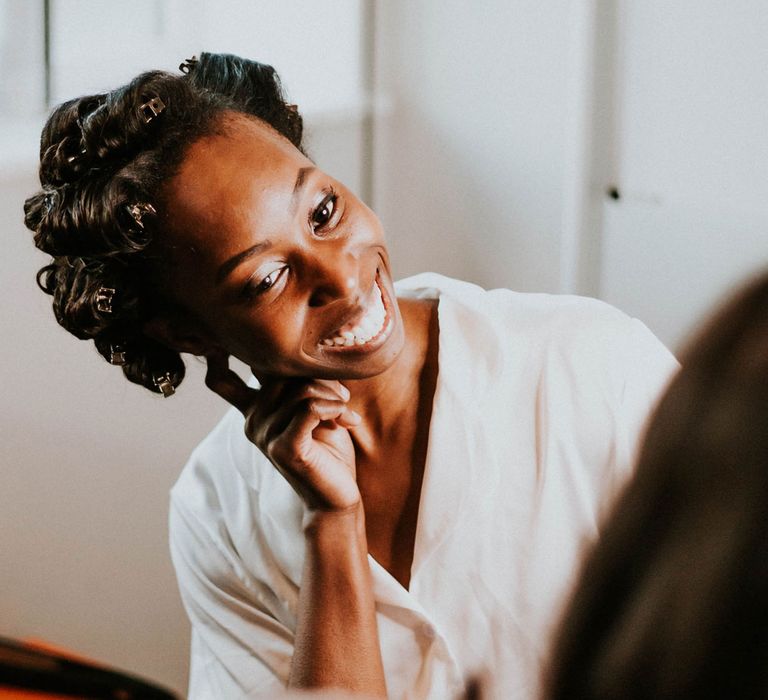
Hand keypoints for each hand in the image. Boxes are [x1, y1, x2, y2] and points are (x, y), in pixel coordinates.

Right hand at [204, 352, 361, 511]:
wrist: (335, 496)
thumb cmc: (328, 449)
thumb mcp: (311, 407)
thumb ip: (299, 383)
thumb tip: (302, 349)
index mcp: (254, 409)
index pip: (221, 379)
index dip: (216, 359)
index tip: (222, 347)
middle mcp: (252, 421)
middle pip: (280, 372)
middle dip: (319, 377)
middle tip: (342, 395)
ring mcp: (264, 435)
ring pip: (300, 389)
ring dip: (333, 395)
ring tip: (345, 411)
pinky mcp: (283, 448)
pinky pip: (309, 408)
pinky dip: (333, 408)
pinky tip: (346, 420)